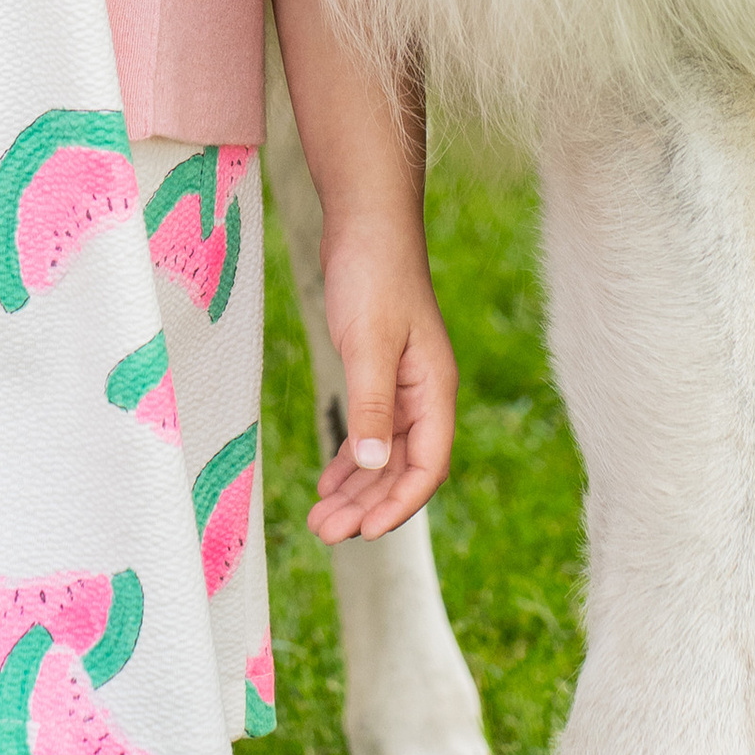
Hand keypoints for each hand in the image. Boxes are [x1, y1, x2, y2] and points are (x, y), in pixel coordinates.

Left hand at [307, 219, 457, 544]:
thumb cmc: (373, 274)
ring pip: (384, 454)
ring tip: (321, 519)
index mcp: (434, 389)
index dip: (400, 504)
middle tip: (325, 533)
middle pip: (403, 468)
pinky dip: (351, 458)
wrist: (365, 221)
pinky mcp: (378, 371)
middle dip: (369, 505)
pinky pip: (371, 430)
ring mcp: (402, 384)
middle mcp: (424, 393)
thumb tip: (373, 465)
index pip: (428, 465)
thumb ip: (372, 404)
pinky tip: (329, 478)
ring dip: (356, 488)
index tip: (365, 533)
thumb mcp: (368, 342)